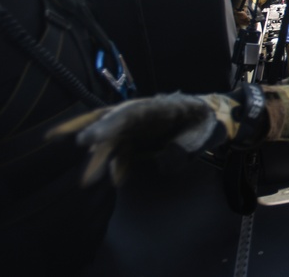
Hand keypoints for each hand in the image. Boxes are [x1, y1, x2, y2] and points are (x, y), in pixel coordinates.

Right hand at [47, 85, 266, 185]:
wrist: (209, 120)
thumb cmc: (203, 121)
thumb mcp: (199, 132)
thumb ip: (181, 146)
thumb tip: (164, 160)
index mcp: (155, 107)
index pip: (126, 115)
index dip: (108, 126)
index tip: (91, 138)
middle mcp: (140, 116)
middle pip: (110, 122)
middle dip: (92, 133)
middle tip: (79, 145)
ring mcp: (137, 129)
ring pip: (112, 141)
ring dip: (100, 160)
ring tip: (87, 180)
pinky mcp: (138, 142)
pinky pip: (122, 155)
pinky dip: (117, 166)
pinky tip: (115, 179)